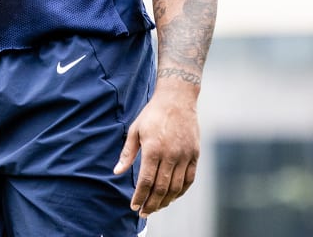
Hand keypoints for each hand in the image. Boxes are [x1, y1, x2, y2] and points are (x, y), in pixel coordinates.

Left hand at [113, 82, 200, 217]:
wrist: (177, 99)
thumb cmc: (152, 114)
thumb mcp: (135, 130)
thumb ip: (127, 153)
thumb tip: (117, 171)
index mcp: (154, 149)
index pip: (147, 181)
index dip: (140, 196)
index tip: (134, 206)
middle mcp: (171, 155)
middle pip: (162, 188)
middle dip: (151, 203)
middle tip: (144, 213)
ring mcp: (185, 156)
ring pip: (176, 187)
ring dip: (166, 200)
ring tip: (156, 207)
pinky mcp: (195, 155)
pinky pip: (189, 179)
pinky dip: (181, 191)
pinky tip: (172, 196)